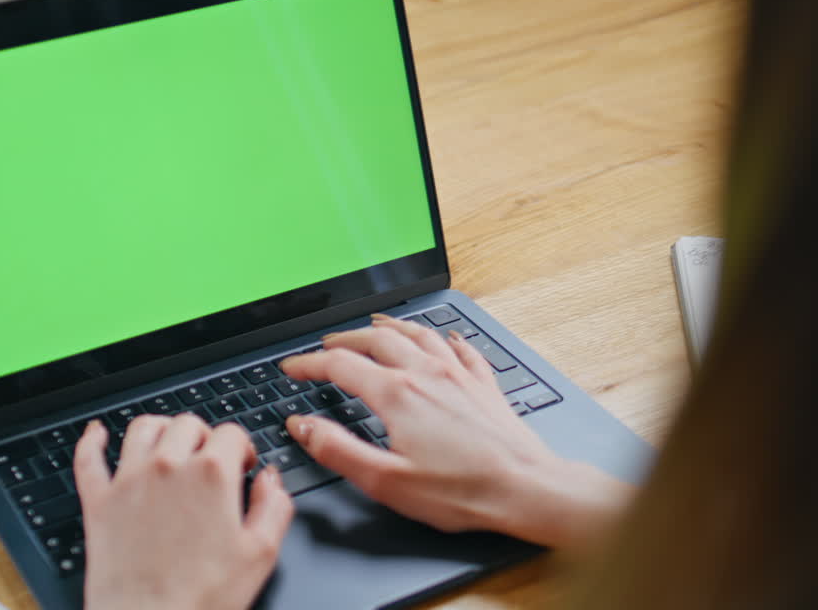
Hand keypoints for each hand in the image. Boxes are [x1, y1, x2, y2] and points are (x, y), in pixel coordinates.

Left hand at [74, 415, 293, 609]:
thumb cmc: (202, 597)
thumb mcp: (260, 554)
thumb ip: (274, 507)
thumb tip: (272, 480)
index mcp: (211, 475)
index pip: (230, 432)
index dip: (242, 446)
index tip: (242, 464)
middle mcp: (167, 466)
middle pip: (188, 423)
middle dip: (205, 436)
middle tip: (211, 460)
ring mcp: (129, 480)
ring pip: (143, 428)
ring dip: (161, 429)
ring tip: (170, 444)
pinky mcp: (99, 501)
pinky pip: (88, 458)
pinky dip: (92, 441)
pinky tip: (97, 434)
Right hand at [281, 314, 631, 550]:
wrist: (526, 488)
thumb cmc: (461, 491)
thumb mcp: (385, 480)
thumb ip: (337, 450)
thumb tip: (302, 427)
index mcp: (397, 394)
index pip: (341, 366)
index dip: (309, 364)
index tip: (291, 367)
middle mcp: (427, 374)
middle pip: (378, 340)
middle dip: (346, 339)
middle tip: (327, 345)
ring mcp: (459, 375)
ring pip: (419, 334)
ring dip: (391, 327)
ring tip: (375, 325)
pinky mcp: (484, 385)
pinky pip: (461, 348)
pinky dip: (445, 338)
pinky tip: (446, 338)